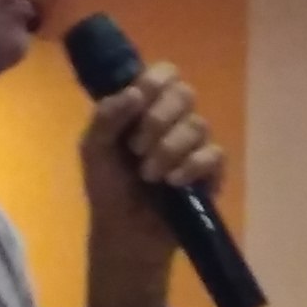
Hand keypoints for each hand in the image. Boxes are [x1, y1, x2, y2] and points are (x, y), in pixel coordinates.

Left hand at [78, 58, 223, 306]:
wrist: (124, 233)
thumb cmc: (108, 188)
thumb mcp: (93, 150)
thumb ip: (106, 117)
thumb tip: (134, 92)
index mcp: (146, 107)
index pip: (164, 73)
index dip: (154, 81)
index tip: (138, 100)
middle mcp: (174, 119)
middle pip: (184, 93)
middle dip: (158, 118)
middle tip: (136, 147)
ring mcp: (194, 144)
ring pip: (197, 125)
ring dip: (168, 149)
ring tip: (149, 175)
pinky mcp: (211, 171)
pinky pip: (213, 154)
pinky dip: (191, 165)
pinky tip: (173, 182)